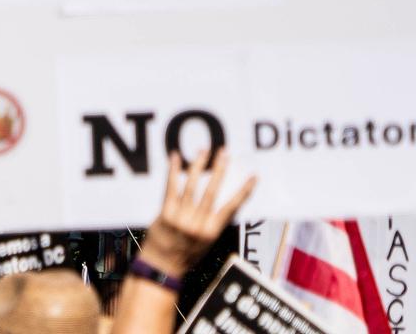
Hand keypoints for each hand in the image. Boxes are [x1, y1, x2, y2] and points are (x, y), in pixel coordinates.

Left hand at [136, 149, 255, 279]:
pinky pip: (170, 188)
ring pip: (192, 186)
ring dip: (198, 166)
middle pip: (212, 192)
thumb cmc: (186, 255)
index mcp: (212, 232)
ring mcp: (181, 218)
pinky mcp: (165, 214)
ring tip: (203, 150)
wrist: (161, 266)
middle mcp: (198, 224)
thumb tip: (226, 203)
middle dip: (219, 170)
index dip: (243, 191)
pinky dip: (173, 171)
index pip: (231, 207)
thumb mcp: (207, 243)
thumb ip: (214, 223)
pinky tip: (176, 157)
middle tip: (224, 152)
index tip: (253, 177)